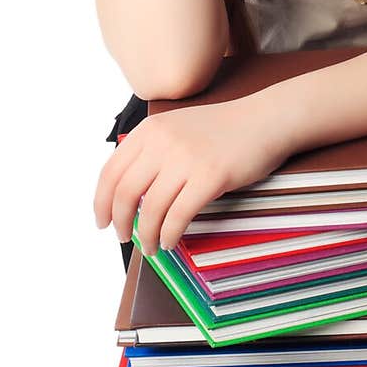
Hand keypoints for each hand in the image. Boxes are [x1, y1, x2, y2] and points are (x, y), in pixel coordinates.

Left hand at [93, 97, 291, 251]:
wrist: (265, 119)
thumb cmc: (224, 129)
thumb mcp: (177, 127)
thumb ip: (152, 150)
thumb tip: (128, 192)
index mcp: (150, 130)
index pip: (110, 172)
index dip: (101, 202)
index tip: (103, 221)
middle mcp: (163, 142)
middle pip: (125, 193)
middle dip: (121, 222)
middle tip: (125, 238)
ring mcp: (186, 159)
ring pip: (152, 208)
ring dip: (147, 235)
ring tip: (151, 247)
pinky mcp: (210, 176)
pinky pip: (179, 215)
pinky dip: (170, 234)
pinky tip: (171, 242)